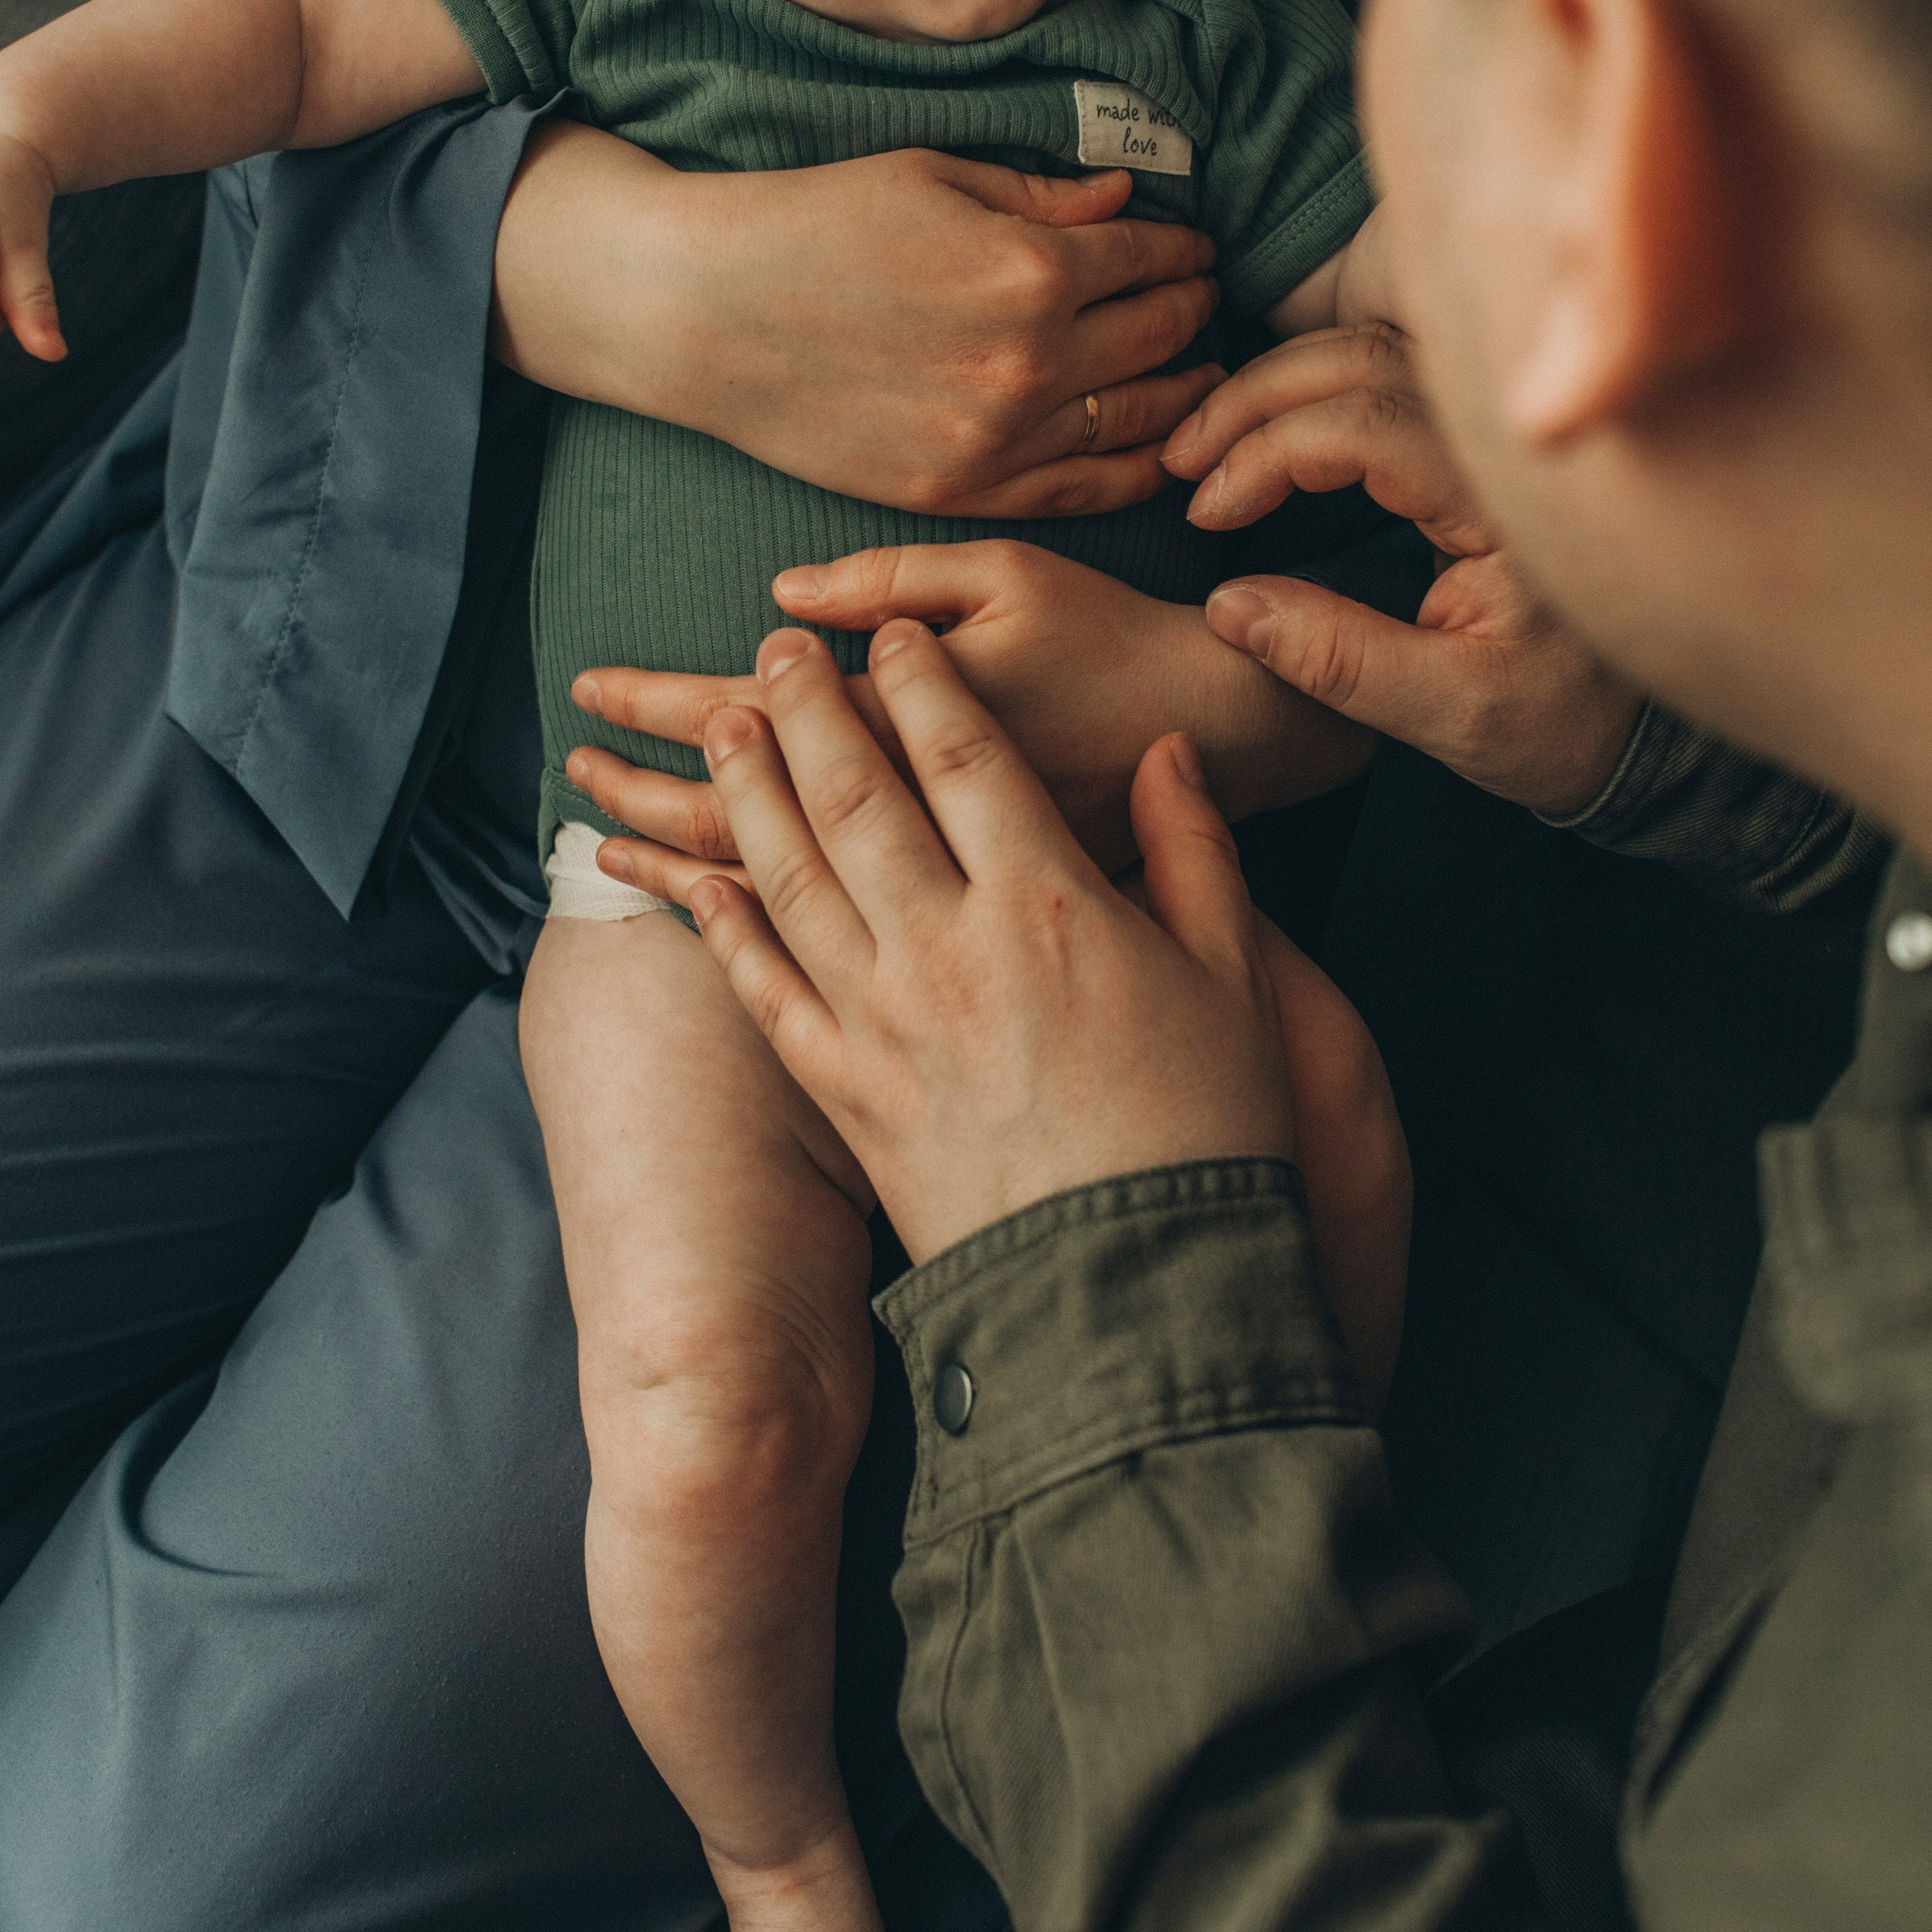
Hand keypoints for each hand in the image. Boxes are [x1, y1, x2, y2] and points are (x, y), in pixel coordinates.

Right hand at [493, 129, 1224, 516]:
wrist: (700, 312)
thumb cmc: (809, 223)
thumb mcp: (931, 176)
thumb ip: (1043, 197)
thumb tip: (1128, 202)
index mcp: (1028, 269)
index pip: (1151, 261)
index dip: (1185, 251)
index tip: (1196, 249)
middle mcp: (1028, 363)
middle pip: (1159, 341)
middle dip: (1194, 314)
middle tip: (1208, 302)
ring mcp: (996, 438)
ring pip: (1137, 423)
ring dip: (1184, 395)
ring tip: (1203, 375)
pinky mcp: (959, 490)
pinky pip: (1081, 491)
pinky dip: (1133, 470)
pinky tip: (1155, 448)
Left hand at [602, 623, 1405, 1398]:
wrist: (1139, 1294)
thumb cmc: (1208, 1131)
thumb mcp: (1236, 973)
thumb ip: (1196, 848)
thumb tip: (1164, 752)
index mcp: (1049, 903)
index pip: (964, 755)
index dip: (921, 682)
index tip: (892, 637)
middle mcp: (948, 946)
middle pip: (855, 794)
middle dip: (809, 709)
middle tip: (774, 652)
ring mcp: (884, 1021)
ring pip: (792, 874)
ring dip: (748, 789)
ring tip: (720, 727)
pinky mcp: (845, 1095)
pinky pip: (765, 988)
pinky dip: (723, 925)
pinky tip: (695, 877)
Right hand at [1165, 325, 1639, 814]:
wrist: (1639, 723)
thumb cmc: (1557, 722)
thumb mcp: (1454, 716)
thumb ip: (1343, 662)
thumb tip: (1227, 607)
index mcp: (1508, 499)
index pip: (1369, 422)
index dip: (1270, 451)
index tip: (1208, 508)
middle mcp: (1506, 441)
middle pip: (1363, 357)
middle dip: (1254, 396)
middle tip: (1179, 458)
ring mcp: (1493, 428)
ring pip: (1372, 347)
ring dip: (1275, 382)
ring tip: (1202, 444)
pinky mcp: (1477, 435)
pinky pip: (1387, 367)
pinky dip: (1310, 383)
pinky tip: (1258, 424)